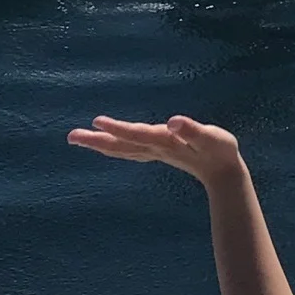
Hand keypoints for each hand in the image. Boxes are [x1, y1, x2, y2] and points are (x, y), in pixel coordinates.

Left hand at [68, 115, 244, 185]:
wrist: (224, 173)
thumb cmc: (220, 150)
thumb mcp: (212, 137)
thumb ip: (193, 130)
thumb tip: (173, 121)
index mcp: (166, 142)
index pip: (137, 134)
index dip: (118, 128)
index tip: (96, 122)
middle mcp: (154, 148)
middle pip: (121, 145)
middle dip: (96, 140)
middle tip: (71, 137)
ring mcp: (153, 152)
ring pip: (121, 149)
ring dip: (99, 144)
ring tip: (77, 139)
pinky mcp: (156, 152)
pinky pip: (127, 150)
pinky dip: (112, 147)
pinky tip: (104, 145)